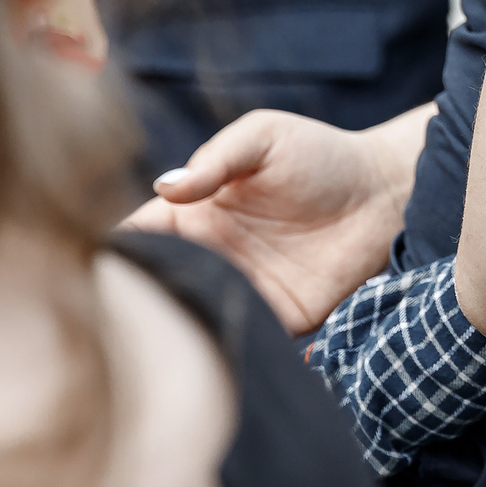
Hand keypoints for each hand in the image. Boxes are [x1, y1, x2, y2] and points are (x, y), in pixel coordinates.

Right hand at [122, 106, 429, 333]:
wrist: (387, 191)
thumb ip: (216, 160)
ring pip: (193, 324)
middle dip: (134, 305)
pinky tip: (216, 348)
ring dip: (176, 334)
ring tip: (161, 340)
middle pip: (157, 290)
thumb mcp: (264, 137)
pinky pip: (244, 343)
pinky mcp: (281, 320)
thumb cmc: (321, 154)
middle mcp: (211, 259)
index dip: (116, 253)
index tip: (98, 267)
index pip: (139, 239)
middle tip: (120, 317)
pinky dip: (227, 349)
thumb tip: (165, 188)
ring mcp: (244, 292)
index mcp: (194, 216)